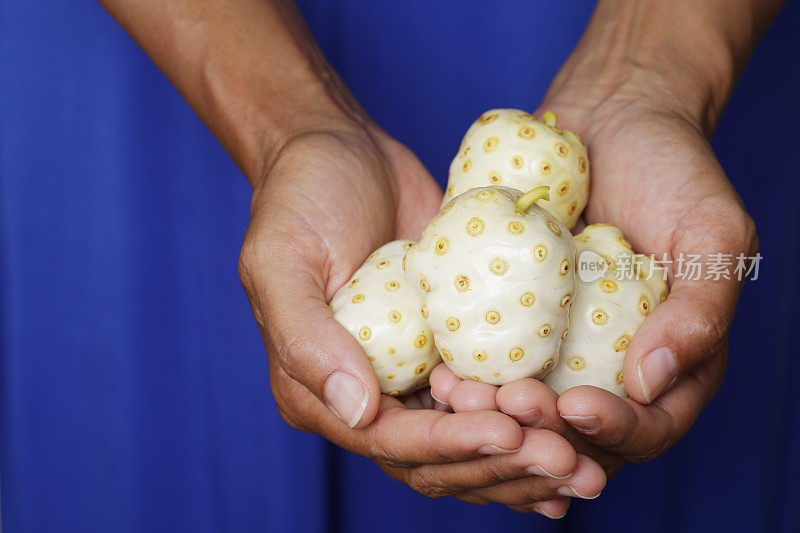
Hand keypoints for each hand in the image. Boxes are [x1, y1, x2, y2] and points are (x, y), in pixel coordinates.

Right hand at [237, 123, 604, 515]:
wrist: (343, 150)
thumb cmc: (299, 198)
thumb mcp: (281, 260)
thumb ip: (306, 338)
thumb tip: (357, 410)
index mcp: (318, 391)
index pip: (390, 441)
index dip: (450, 446)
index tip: (508, 431)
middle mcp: (370, 395)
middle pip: (440, 457)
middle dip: (503, 466)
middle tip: (568, 461)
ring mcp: (415, 373)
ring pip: (476, 436)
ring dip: (529, 455)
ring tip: (587, 461)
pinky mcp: (453, 344)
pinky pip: (496, 388)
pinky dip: (534, 413)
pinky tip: (582, 423)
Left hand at [431, 47, 757, 473]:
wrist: (610, 117)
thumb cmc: (672, 168)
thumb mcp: (713, 232)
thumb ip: (700, 312)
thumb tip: (651, 384)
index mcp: (672, 359)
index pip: (649, 424)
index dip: (614, 431)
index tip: (573, 406)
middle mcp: (612, 363)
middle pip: (577, 428)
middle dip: (541, 429)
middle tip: (508, 403)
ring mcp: (560, 344)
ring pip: (525, 403)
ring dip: (493, 412)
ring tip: (462, 395)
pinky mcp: (513, 317)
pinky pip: (488, 357)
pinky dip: (467, 371)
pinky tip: (441, 369)